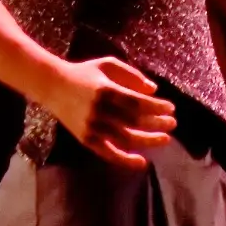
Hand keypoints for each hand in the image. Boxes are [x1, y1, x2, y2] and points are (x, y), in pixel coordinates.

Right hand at [44, 56, 176, 168]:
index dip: (156, 107)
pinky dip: (125, 160)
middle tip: (173, 124)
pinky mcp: (86, 140)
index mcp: (106, 91)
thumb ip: (131, 74)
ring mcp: (92, 127)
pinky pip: (109, 153)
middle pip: (135, 122)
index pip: (137, 103)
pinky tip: (142, 161)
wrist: (53, 86)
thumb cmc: (84, 73)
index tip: (171, 108)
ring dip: (148, 140)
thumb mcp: (107, 64)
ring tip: (165, 139)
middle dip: (157, 124)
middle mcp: (99, 111)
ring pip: (126, 139)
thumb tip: (154, 89)